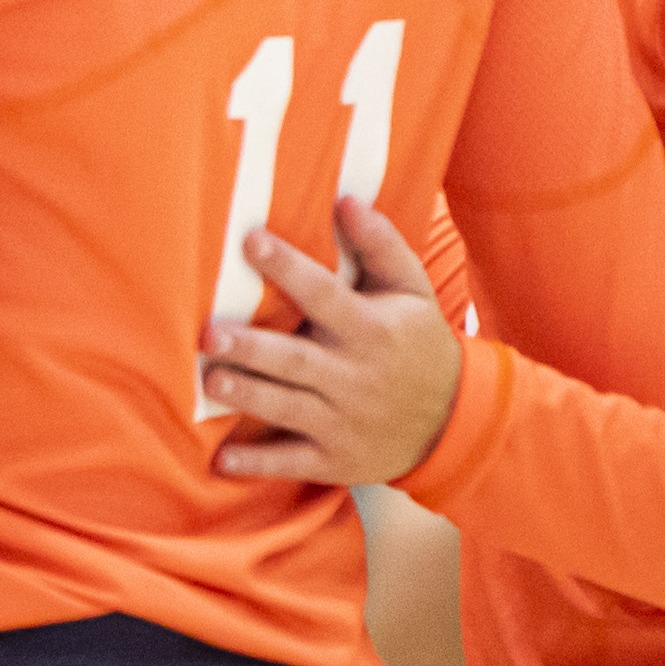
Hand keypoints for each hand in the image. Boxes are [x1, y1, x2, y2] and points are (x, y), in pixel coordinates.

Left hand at [198, 197, 463, 488]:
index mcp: (371, 329)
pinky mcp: (334, 459)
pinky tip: (221, 461)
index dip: (288, 267)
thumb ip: (380, 245)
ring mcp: (343, 422)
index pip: (325, 294)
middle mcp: (354, 376)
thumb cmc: (418, 343)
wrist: (454, 423)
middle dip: (253, 349)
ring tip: (211, 381)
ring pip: (289, 408)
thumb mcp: (413, 291)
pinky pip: (292, 462)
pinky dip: (257, 465)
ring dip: (249, 396)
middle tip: (210, 334)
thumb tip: (346, 200)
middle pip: (297, 360)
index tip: (250, 240)